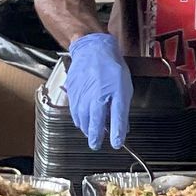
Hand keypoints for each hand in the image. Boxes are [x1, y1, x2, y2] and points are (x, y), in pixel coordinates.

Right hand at [65, 34, 132, 149]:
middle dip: (94, 136)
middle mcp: (91, 99)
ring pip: (81, 120)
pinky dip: (79, 118)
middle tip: (96, 143)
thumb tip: (122, 129)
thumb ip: (121, 112)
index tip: (114, 145)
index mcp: (106, 97)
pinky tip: (83, 119)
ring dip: (86, 128)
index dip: (113, 136)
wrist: (92, 49)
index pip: (110, 123)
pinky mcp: (71, 94)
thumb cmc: (111, 67)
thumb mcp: (123, 89)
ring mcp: (79, 96)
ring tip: (90, 132)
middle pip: (91, 125)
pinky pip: (74, 112)